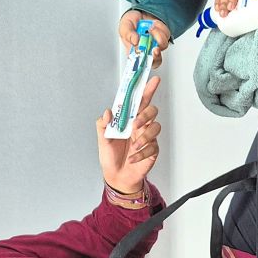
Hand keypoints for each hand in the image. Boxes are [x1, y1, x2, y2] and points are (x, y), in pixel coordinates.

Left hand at [97, 75, 161, 194]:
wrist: (116, 176)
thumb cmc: (110, 157)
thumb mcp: (102, 139)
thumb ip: (103, 125)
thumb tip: (108, 112)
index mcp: (128, 120)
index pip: (139, 101)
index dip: (146, 90)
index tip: (152, 80)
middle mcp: (139, 126)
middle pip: (151, 110)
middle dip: (145, 115)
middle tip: (135, 124)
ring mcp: (147, 137)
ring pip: (155, 127)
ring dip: (144, 136)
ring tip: (133, 146)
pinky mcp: (152, 150)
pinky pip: (152, 147)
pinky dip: (141, 153)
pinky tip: (132, 158)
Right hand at [117, 11, 169, 68]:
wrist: (139, 11)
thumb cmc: (130, 23)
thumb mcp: (124, 27)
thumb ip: (128, 35)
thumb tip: (135, 41)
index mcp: (136, 52)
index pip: (141, 64)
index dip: (145, 64)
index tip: (146, 60)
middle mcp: (147, 50)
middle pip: (156, 61)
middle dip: (156, 56)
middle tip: (154, 50)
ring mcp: (156, 43)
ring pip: (163, 46)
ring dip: (157, 36)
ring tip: (150, 28)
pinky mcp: (163, 35)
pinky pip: (166, 34)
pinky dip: (160, 28)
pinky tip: (153, 24)